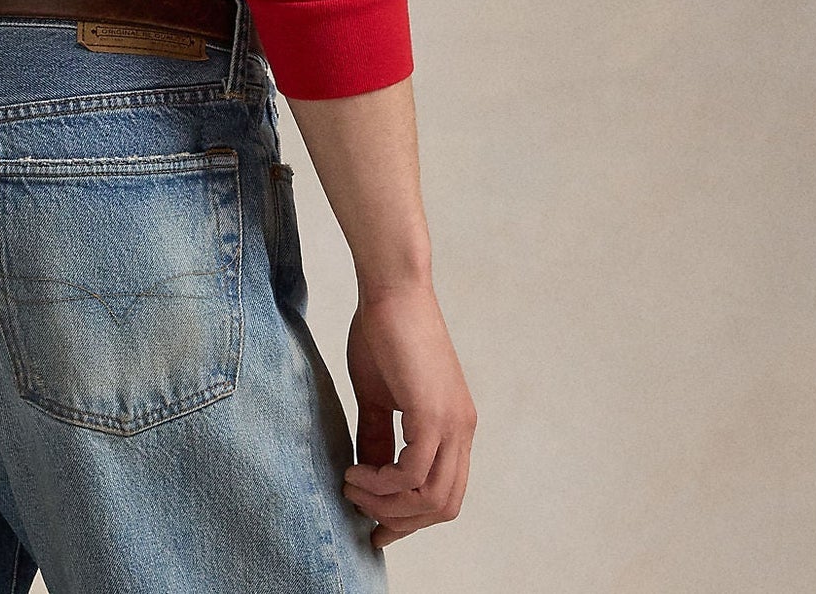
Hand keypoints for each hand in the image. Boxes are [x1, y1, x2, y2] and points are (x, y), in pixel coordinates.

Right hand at [340, 278, 475, 547]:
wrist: (391, 288)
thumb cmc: (382, 330)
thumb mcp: (378, 396)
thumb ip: (377, 436)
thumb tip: (369, 475)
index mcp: (454, 426)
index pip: (445, 494)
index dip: (411, 519)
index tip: (376, 528)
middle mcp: (462, 430)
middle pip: (443, 506)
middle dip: (399, 520)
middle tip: (359, 508)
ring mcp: (452, 423)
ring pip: (433, 498)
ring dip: (389, 505)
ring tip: (352, 486)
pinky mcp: (433, 413)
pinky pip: (414, 473)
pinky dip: (384, 484)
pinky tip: (357, 471)